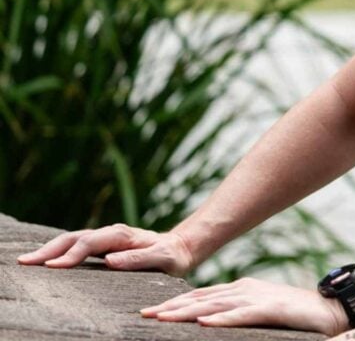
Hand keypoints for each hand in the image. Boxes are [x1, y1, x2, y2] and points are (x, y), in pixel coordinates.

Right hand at [16, 224, 194, 275]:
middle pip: (74, 238)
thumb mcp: (163, 259)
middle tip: (26, 262)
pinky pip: (76, 246)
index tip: (53, 267)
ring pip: (72, 240)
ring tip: (29, 261)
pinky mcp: (103, 245)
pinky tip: (46, 260)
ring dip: (50, 249)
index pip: (90, 243)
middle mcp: (111, 233)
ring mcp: (105, 238)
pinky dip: (59, 251)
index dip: (71, 255)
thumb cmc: (172, 256)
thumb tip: (110, 261)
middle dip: (49, 249)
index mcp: (122, 235)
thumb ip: (139, 258)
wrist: (180, 248)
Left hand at [140, 277, 346, 334]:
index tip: (150, 312)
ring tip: (163, 318)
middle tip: (144, 315)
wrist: (332, 309)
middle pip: (202, 298)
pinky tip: (203, 322)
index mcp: (242, 289)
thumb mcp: (262, 310)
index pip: (201, 296)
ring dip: (186, 311)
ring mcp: (258, 298)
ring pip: (215, 304)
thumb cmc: (297, 315)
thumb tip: (210, 321)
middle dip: (171, 307)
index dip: (175, 303)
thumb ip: (238, 312)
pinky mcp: (272, 309)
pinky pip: (242, 315)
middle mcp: (245, 289)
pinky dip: (221, 318)